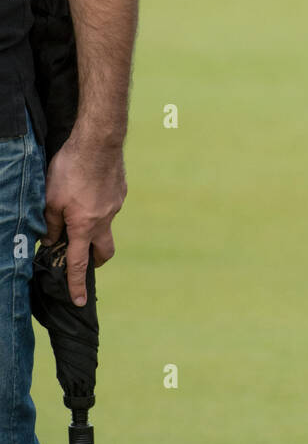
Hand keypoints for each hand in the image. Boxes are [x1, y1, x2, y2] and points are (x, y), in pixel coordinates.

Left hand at [42, 128, 127, 306]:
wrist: (99, 141)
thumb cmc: (71, 169)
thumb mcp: (50, 198)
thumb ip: (50, 223)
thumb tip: (51, 240)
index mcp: (84, 226)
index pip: (79, 263)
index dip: (77, 284)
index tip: (79, 301)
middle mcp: (104, 219)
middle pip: (104, 251)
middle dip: (95, 259)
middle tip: (83, 255)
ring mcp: (116, 205)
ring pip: (105, 223)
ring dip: (93, 223)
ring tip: (78, 203)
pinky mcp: (121, 190)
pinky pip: (109, 204)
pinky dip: (99, 203)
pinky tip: (89, 185)